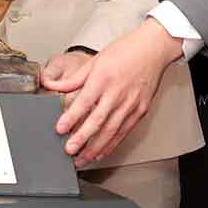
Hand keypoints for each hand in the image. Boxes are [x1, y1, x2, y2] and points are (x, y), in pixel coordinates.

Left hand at [42, 19, 183, 166]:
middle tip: (69, 150)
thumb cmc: (125, 51)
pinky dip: (112, 144)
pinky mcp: (140, 111)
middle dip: (82, 138)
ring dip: (95, 148)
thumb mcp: (95, 61)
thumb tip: (53, 87)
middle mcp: (117, 93)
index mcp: (103, 78)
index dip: (71, 117)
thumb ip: (74, 79)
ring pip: (111, 131)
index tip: (60, 129)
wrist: (153, 49)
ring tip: (82, 159)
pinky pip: (124, 132)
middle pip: (97, 121)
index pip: (84, 102)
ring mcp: (130, 103)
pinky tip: (101, 152)